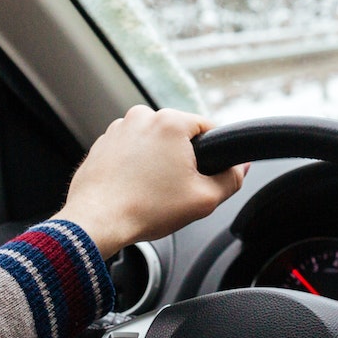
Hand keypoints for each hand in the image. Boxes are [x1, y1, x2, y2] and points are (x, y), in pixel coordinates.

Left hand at [57, 107, 245, 256]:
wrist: (97, 222)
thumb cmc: (146, 209)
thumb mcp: (204, 199)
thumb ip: (231, 179)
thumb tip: (241, 168)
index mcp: (170, 121)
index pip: (207, 127)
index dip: (213, 153)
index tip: (205, 175)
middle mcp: (142, 116)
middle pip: (178, 135)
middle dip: (182, 159)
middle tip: (178, 189)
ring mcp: (118, 128)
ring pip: (153, 142)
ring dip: (157, 161)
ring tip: (152, 191)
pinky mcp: (102, 143)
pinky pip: (130, 151)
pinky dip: (135, 166)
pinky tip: (134, 189)